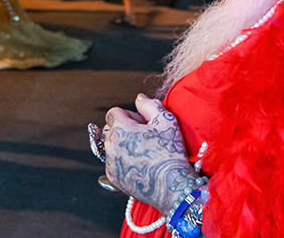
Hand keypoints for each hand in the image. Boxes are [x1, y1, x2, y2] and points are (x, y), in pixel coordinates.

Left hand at [103, 93, 197, 214]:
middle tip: (144, 136)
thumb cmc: (170, 151)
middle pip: (110, 128)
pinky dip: (123, 160)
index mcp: (120, 129)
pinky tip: (141, 164)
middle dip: (124, 128)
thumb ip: (149, 105)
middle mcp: (110, 146)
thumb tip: (139, 97)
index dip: (129, 115)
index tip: (142, 123)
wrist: (173, 186)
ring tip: (144, 152)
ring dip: (123, 145)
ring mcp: (110, 163)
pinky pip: (114, 162)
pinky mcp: (113, 178)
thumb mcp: (165, 121)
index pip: (114, 112)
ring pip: (112, 146)